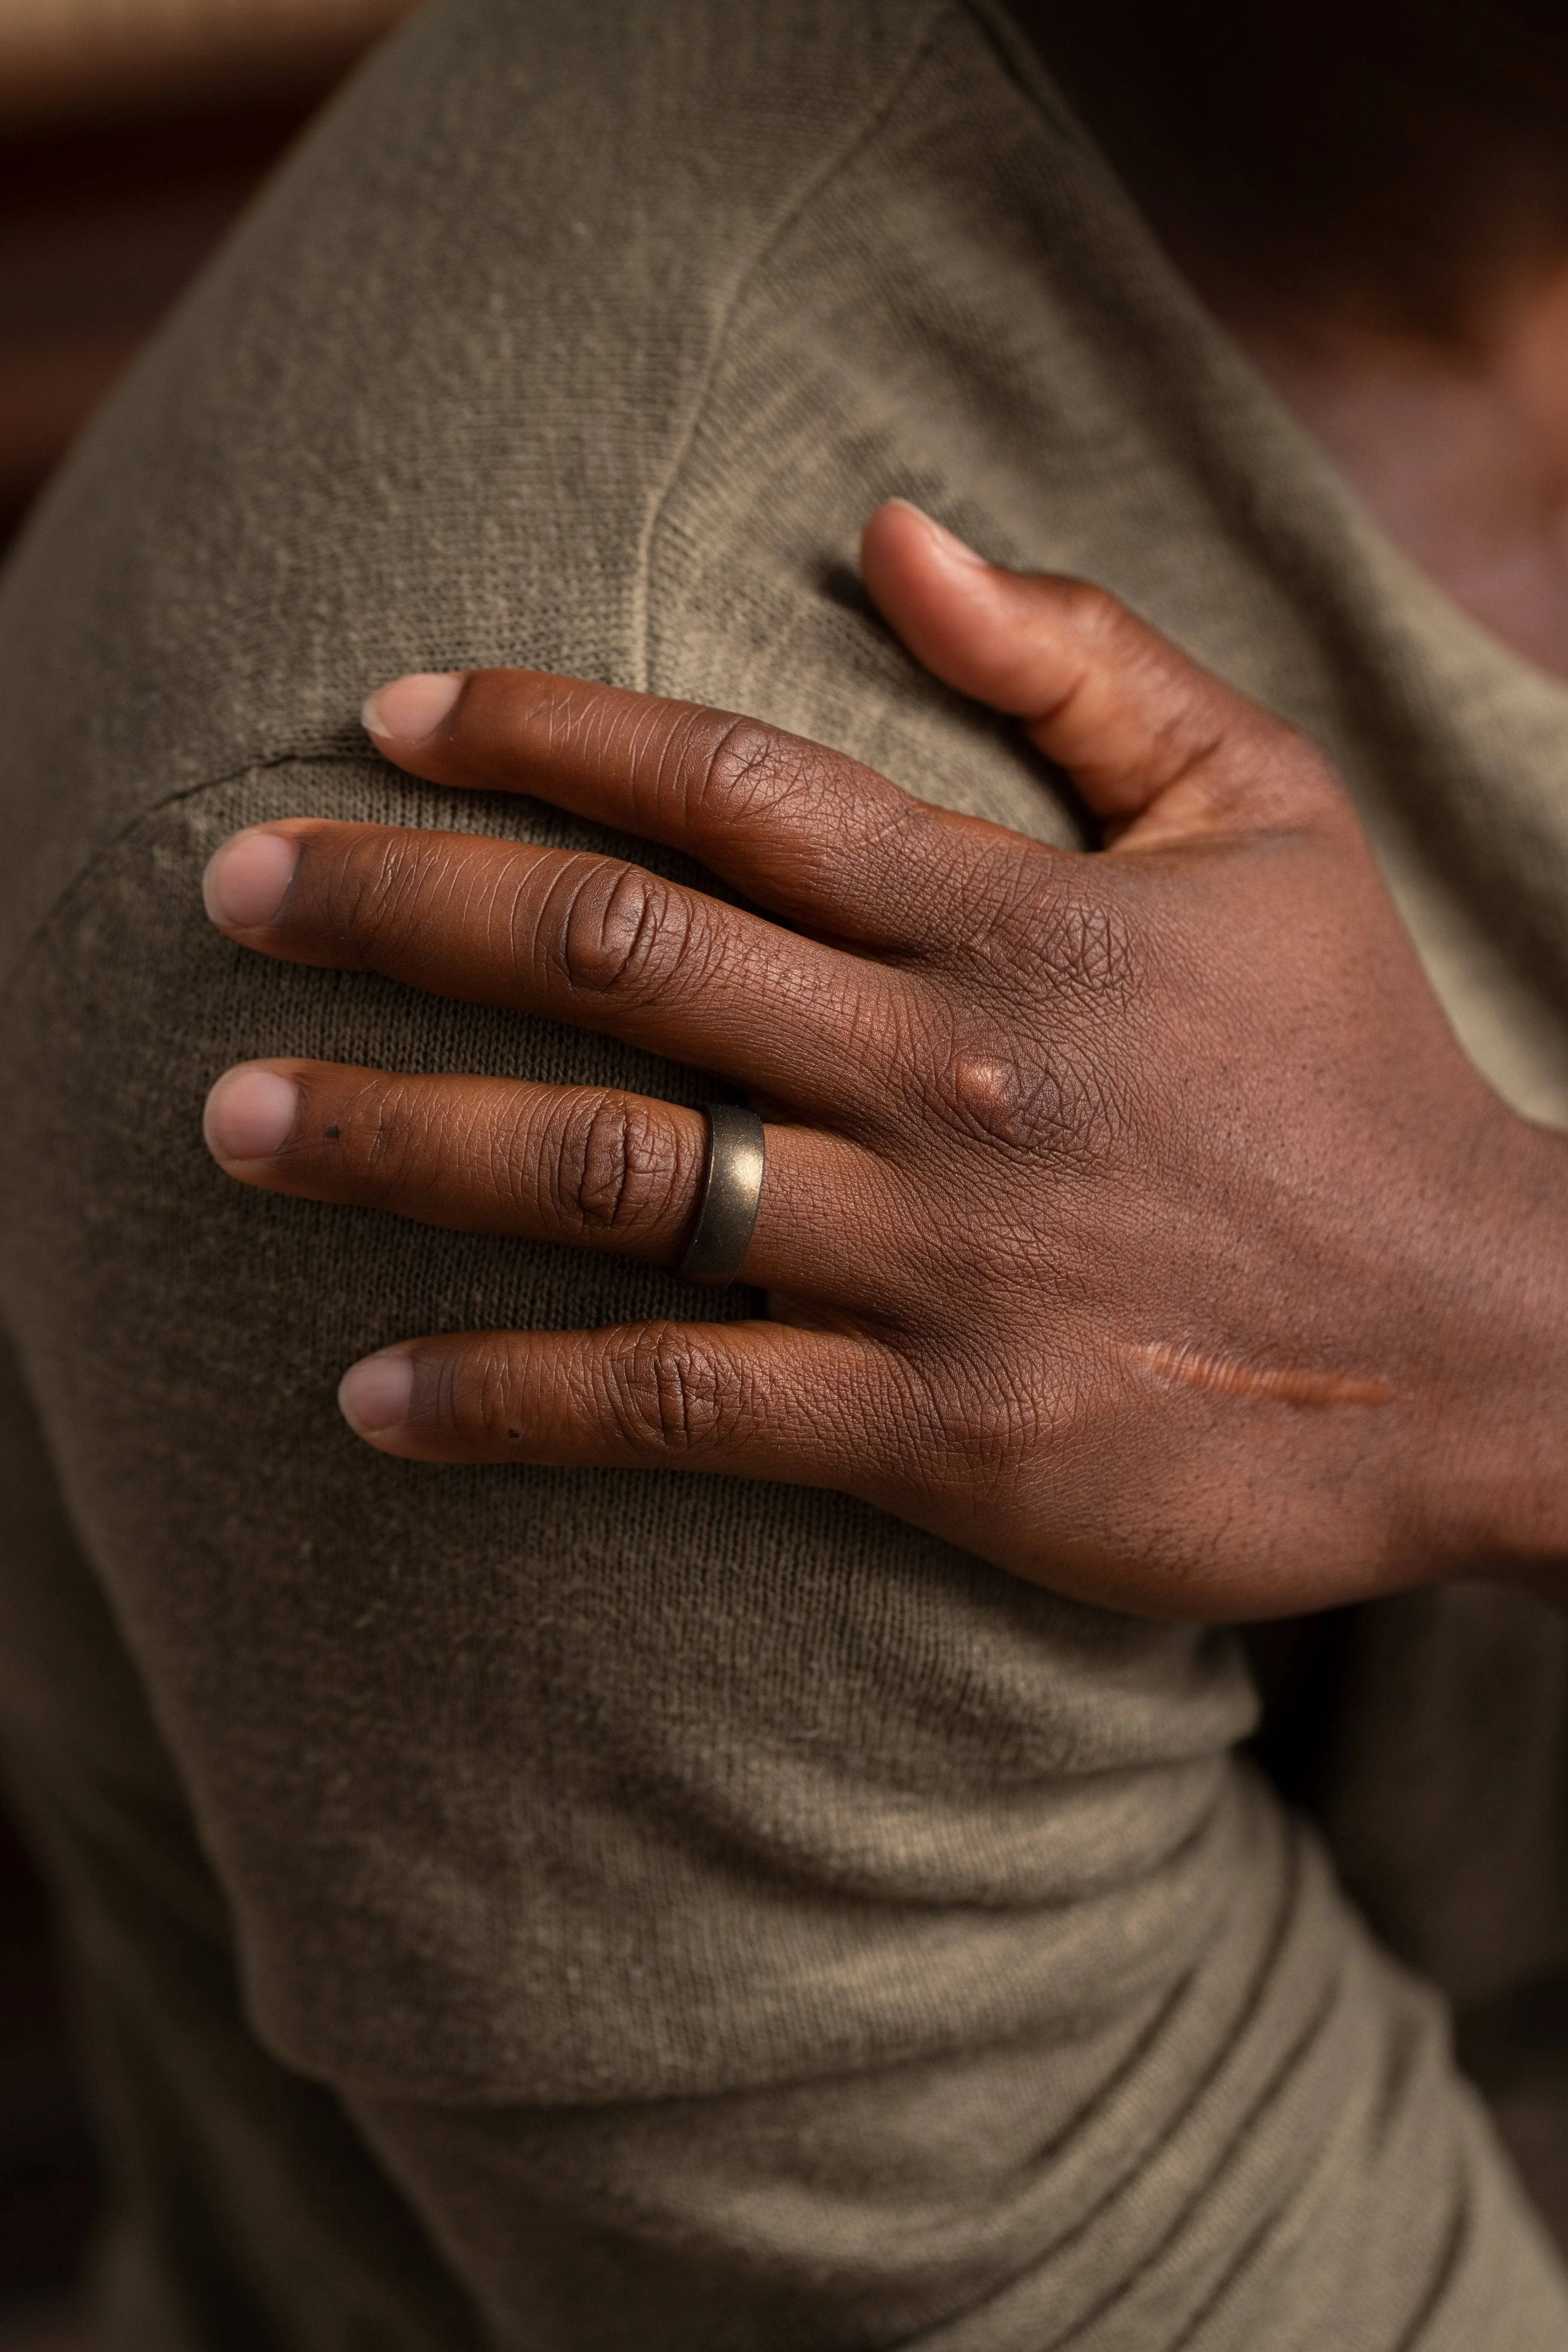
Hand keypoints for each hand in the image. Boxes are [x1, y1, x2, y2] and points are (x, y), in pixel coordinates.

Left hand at [199, 503, 1567, 1618]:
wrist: (1489, 1344)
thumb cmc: (1360, 1074)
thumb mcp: (1273, 820)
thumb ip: (1091, 664)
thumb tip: (898, 529)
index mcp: (1011, 914)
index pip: (721, 786)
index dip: (535, 733)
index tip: (383, 717)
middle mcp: (943, 1069)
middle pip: (611, 957)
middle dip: (396, 912)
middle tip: (230, 893)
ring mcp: (930, 1258)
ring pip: (604, 1177)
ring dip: (394, 1142)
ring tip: (233, 1126)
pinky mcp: (935, 1433)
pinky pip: (670, 1403)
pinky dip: (504, 1397)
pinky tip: (369, 1398)